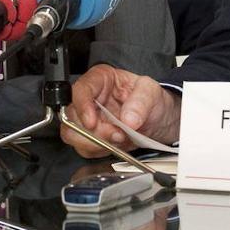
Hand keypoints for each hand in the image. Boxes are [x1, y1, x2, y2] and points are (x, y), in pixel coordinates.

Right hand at [61, 64, 180, 157]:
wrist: (158, 118)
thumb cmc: (152, 99)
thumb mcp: (152, 93)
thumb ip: (140, 102)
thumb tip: (128, 118)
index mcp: (100, 79)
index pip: (80, 90)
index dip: (82, 107)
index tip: (92, 122)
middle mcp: (90, 98)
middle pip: (71, 117)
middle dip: (92, 131)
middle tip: (115, 134)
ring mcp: (88, 118)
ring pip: (73, 135)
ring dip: (96, 143)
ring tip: (119, 138)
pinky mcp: (91, 136)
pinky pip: (85, 148)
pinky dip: (100, 150)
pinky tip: (116, 144)